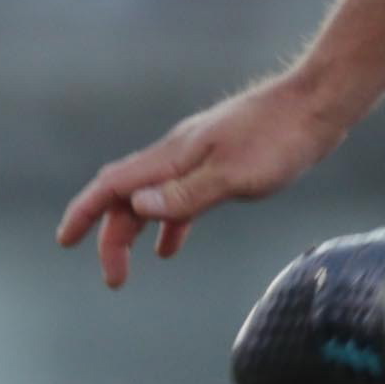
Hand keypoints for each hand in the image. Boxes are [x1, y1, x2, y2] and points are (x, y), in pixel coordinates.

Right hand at [58, 71, 347, 287]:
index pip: (113, 185)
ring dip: (135, 232)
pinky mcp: (220, 161)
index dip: (84, 212)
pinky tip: (171, 247)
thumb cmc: (282, 137)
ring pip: (152, 198)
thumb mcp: (236, 175)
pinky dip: (168, 223)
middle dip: (111, 237)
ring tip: (129, 269)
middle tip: (114, 280)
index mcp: (174, 155)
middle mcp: (178, 153)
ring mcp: (198, 156)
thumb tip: (136, 210)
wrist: (319, 103)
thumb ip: (187, 195)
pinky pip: (180, 197)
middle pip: (127, 197)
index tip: (65, 241)